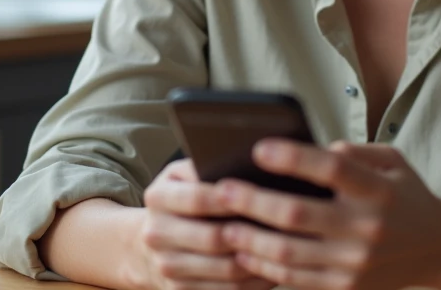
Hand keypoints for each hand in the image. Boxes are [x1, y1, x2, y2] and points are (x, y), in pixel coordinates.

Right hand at [136, 157, 276, 289]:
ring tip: (290, 247)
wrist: (150, 245)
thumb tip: (243, 161)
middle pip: (213, 238)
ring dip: (260, 259)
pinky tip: (276, 267)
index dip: (233, 198)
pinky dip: (255, 280)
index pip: (198, 198)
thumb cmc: (181, 200)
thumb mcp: (183, 175)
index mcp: (158, 198)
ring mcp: (167, 267)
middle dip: (252, 232)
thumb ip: (205, 166)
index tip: (263, 193)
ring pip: (226, 268)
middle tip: (286, 224)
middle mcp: (156, 234)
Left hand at [215, 139, 440, 289]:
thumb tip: (304, 150)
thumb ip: (352, 152)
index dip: (293, 157)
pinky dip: (265, 267)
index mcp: (378, 190)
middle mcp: (367, 228)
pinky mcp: (346, 288)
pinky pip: (296, 280)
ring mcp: (355, 263)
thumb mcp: (391, 162)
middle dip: (254, 202)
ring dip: (250, 239)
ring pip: (290, 254)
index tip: (258, 147)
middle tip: (222, 189)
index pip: (332, 169)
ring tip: (223, 224)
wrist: (439, 250)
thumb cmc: (405, 196)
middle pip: (299, 214)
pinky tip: (244, 253)